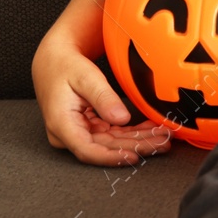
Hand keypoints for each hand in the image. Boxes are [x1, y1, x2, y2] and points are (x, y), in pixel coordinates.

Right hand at [32, 35, 174, 165]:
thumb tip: (122, 119)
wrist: (54, 61)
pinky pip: (113, 133)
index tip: (134, 156)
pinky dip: (132, 132)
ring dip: (138, 140)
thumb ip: (103, 97)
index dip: (112, 157)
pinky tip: (150, 130)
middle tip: (162, 143)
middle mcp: (68, 134)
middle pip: (105, 147)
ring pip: (112, 142)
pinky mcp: (89, 127)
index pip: (87, 150)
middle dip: (136, 146)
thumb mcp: (85, 77)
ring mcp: (79, 132)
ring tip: (163, 137)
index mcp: (61, 124)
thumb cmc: (65, 66)